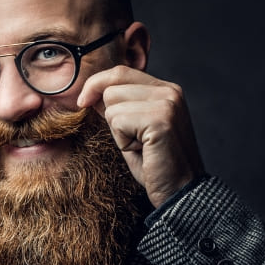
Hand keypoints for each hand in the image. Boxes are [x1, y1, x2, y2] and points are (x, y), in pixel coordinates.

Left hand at [77, 66, 204, 207]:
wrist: (181, 192)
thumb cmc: (156, 166)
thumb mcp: (132, 131)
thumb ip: (119, 108)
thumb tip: (92, 93)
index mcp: (166, 90)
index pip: (121, 72)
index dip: (96, 85)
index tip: (83, 103)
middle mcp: (170, 91)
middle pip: (112, 85)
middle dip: (110, 115)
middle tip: (132, 139)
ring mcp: (167, 103)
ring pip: (112, 103)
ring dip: (117, 130)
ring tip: (140, 146)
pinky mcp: (160, 119)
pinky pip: (118, 120)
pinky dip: (122, 140)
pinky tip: (142, 151)